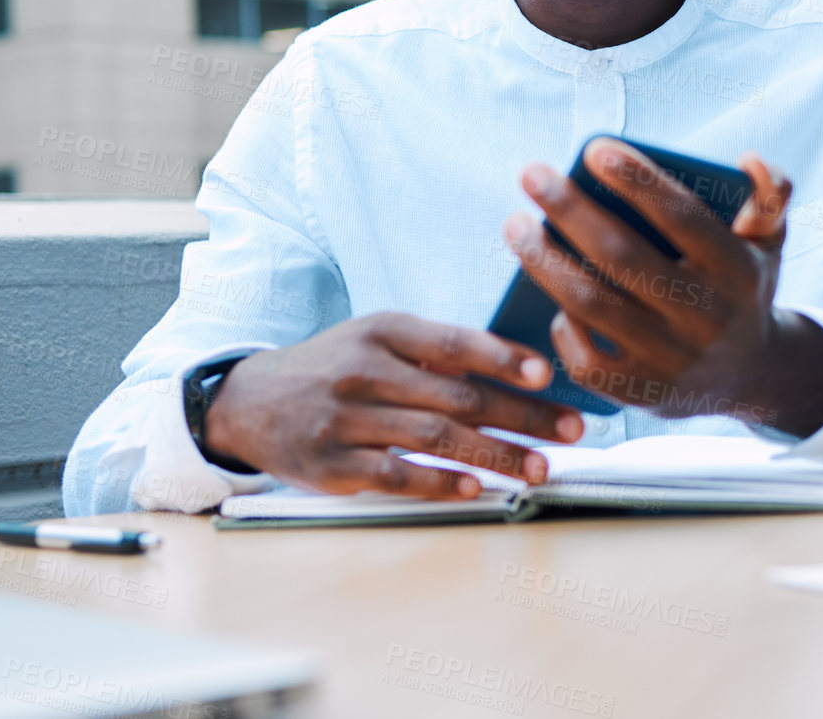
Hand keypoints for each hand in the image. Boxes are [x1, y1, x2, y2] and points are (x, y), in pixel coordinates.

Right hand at [205, 312, 584, 498]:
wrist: (252, 401)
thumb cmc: (336, 366)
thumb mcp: (378, 338)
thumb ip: (438, 350)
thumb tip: (520, 366)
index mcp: (384, 331)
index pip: (453, 341)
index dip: (502, 356)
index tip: (546, 372)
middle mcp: (365, 370)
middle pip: (456, 394)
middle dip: (521, 415)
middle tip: (571, 430)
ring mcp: (346, 420)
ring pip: (434, 437)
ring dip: (495, 455)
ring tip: (540, 469)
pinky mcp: (331, 465)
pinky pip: (396, 475)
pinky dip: (440, 483)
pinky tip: (477, 490)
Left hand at [503, 138, 822, 437]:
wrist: (752, 375)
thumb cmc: (742, 287)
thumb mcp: (770, 240)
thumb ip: (771, 193)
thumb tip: (746, 159)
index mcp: (736, 270)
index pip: (682, 216)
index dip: (637, 180)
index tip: (593, 148)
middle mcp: (705, 316)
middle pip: (621, 256)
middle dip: (569, 210)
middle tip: (531, 174)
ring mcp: (671, 359)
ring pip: (592, 305)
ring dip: (544, 261)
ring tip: (517, 225)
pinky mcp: (642, 394)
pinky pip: (584, 358)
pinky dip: (561, 325)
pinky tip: (547, 293)